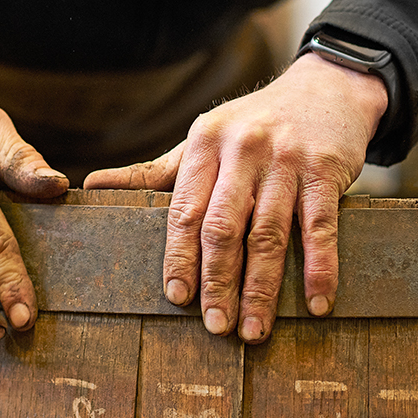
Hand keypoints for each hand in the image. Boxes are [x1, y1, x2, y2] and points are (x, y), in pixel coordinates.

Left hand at [83, 53, 386, 343]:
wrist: (326, 87)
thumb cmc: (254, 124)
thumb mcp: (204, 139)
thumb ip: (153, 172)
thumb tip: (90, 185)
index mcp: (205, 143)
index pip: (185, 210)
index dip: (179, 257)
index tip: (178, 297)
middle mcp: (243, 149)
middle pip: (223, 227)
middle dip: (218, 282)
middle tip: (216, 326)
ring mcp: (286, 160)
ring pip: (269, 234)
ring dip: (262, 289)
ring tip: (255, 330)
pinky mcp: (327, 171)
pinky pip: (320, 228)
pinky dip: (319, 269)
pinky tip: (316, 305)